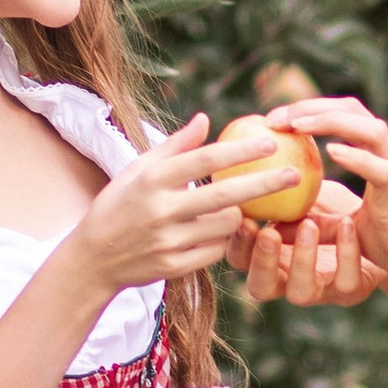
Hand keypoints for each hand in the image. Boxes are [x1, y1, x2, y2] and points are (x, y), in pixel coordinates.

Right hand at [72, 115, 296, 297]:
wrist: (92, 259)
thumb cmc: (118, 205)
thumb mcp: (137, 170)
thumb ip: (174, 146)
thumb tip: (204, 119)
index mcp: (151, 180)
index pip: (205, 160)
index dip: (241, 150)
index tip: (271, 141)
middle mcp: (160, 210)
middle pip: (226, 195)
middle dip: (266, 184)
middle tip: (295, 175)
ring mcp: (168, 241)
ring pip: (226, 226)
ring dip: (239, 215)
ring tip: (236, 209)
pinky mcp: (174, 268)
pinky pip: (216, 251)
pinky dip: (222, 240)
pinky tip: (218, 233)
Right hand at [235, 176, 380, 308]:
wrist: (385, 231)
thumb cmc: (336, 210)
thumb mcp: (306, 196)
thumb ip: (281, 189)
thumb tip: (253, 162)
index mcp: (270, 258)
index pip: (240, 258)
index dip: (236, 243)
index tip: (243, 217)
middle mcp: (289, 280)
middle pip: (260, 286)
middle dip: (261, 260)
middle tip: (268, 232)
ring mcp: (321, 290)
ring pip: (300, 292)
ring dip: (302, 258)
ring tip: (309, 225)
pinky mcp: (352, 291)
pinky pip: (346, 281)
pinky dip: (345, 251)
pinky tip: (348, 223)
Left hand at [284, 99, 387, 298]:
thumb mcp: (354, 231)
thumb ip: (323, 223)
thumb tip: (280, 225)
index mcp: (380, 156)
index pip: (344, 116)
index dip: (309, 111)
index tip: (274, 121)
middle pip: (352, 109)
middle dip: (310, 107)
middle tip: (272, 117)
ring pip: (369, 127)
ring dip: (330, 120)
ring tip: (295, 124)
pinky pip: (382, 167)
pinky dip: (357, 157)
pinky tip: (332, 153)